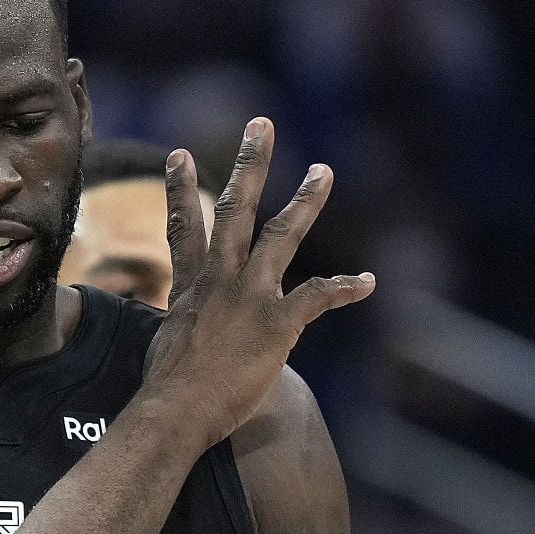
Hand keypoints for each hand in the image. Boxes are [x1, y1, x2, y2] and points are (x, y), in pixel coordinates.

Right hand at [142, 117, 373, 446]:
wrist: (175, 409)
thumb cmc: (167, 390)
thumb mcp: (166, 345)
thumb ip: (181, 328)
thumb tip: (180, 340)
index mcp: (192, 285)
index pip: (184, 227)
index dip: (181, 189)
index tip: (179, 154)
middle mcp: (220, 278)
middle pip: (235, 208)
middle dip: (250, 163)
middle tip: (261, 124)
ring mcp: (250, 296)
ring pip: (281, 234)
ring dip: (306, 200)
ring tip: (324, 171)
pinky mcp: (278, 322)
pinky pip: (319, 297)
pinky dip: (346, 289)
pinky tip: (368, 282)